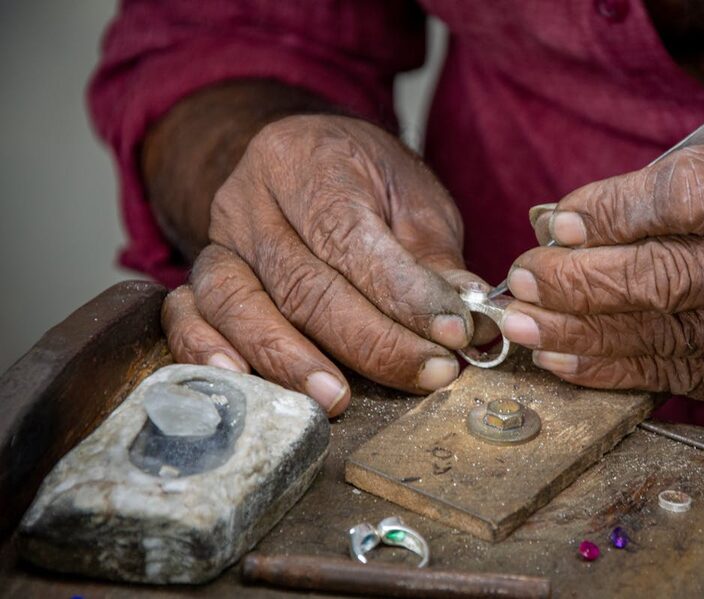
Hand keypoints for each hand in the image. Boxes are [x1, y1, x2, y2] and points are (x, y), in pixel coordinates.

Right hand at [161, 115, 491, 415]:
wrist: (303, 160)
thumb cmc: (365, 183)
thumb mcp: (413, 200)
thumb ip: (434, 260)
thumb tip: (469, 320)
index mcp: (309, 160)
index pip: (351, 237)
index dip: (404, 294)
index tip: (453, 334)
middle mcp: (251, 198)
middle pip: (303, 282)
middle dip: (371, 341)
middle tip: (428, 373)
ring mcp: (217, 239)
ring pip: (241, 304)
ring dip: (291, 360)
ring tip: (338, 399)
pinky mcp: (198, 276)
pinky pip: (186, 316)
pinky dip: (206, 351)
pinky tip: (242, 381)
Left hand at [500, 126, 703, 426]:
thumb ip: (699, 182)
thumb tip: (587, 221)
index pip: (694, 196)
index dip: (614, 212)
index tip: (560, 221)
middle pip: (671, 278)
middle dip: (579, 282)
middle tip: (522, 281)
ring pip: (670, 339)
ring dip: (582, 335)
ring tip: (525, 326)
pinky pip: (691, 381)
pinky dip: (620, 372)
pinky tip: (571, 363)